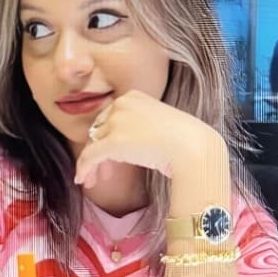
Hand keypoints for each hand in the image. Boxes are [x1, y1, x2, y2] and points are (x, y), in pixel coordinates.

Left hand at [74, 90, 219, 189]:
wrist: (194, 147)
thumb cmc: (186, 140)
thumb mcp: (161, 125)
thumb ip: (142, 128)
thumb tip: (134, 145)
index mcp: (134, 96)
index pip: (110, 116)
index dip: (107, 137)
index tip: (113, 157)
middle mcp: (121, 104)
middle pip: (99, 130)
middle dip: (99, 151)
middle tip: (104, 172)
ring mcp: (116, 122)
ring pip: (93, 144)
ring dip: (92, 164)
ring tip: (93, 180)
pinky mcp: (113, 142)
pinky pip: (90, 156)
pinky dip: (84, 168)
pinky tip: (83, 180)